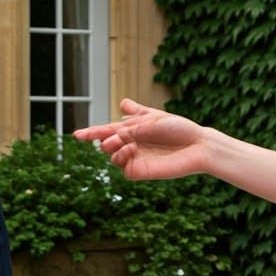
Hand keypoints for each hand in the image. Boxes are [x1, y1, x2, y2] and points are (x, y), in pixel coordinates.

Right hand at [73, 98, 207, 180]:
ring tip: (121, 141)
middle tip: (106, 136)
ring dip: (112, 147)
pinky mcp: (140, 171)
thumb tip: (121, 105)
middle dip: (101, 138)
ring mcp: (135, 159)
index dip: (93, 133)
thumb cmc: (180, 129)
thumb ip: (136, 117)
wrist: (197, 145)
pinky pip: (123, 168)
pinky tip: (130, 149)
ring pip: (112, 156)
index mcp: (134, 130)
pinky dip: (122, 157)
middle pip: (106, 144)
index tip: (78, 134)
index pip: (108, 131)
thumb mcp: (155, 117)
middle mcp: (132, 145)